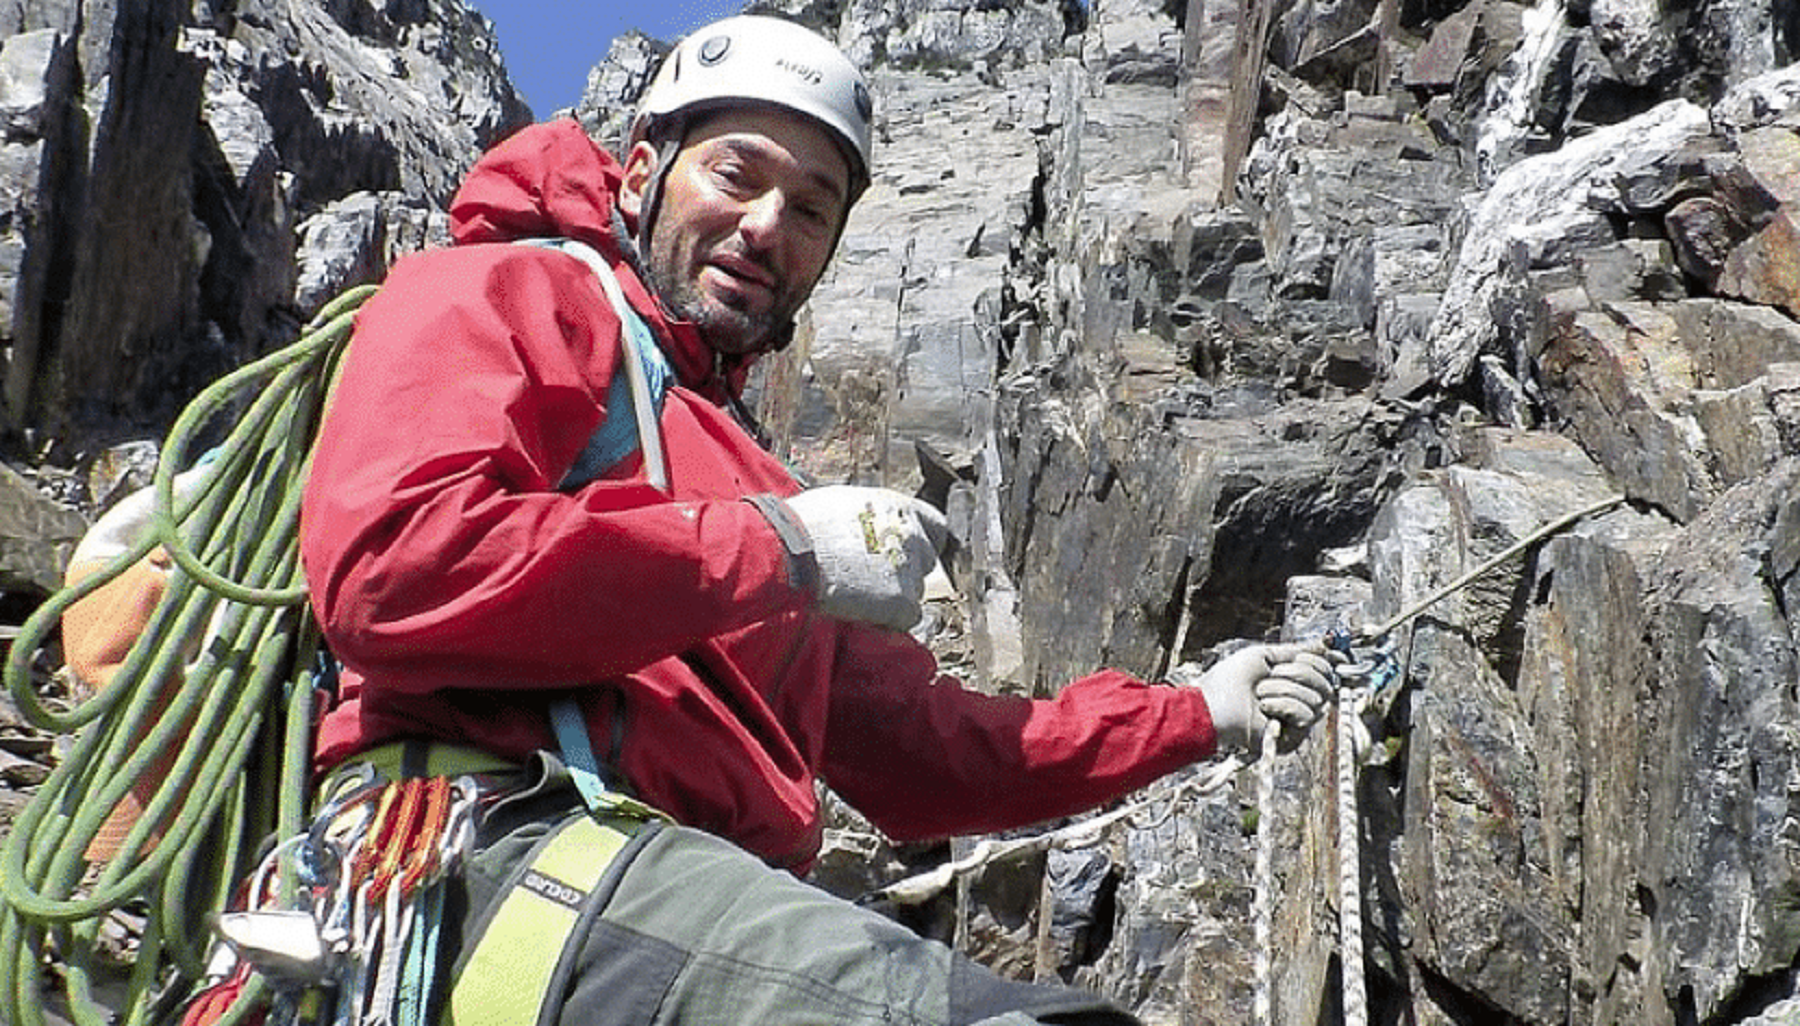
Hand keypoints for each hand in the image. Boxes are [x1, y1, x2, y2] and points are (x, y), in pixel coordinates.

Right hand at [783, 485, 948, 630]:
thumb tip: (867, 526)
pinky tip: (859, 612)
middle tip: (871, 579)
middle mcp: (913, 536)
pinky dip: (887, 621)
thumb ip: (869, 516)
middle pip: (925, 561)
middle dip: (904, 572)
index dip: (919, 543)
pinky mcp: (902, 603)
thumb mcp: (842, 504)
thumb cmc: (802, 526)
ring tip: (855, 595)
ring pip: (915, 592)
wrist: (790, 555)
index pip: (936, 527)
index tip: (902, 553)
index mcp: (900, 508)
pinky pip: (904, 619)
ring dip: (892, 597)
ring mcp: (911, 570)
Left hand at [1169, 642, 1338, 753]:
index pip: (1326, 670)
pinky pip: (1306, 715)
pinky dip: (1283, 706)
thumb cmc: (1229, 681)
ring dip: (1283, 689)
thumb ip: (1294, 651)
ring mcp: (1297, 720)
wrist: (1212, 706)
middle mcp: (1300, 700)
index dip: (1317, 661)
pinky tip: (1265, 708)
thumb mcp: (1263, 656)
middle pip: (1325, 683)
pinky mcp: (1292, 738)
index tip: (1301, 656)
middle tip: (1271, 674)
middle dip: (1297, 673)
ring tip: (1260, 694)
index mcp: (1293, 681)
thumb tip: (1324, 644)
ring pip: (1316, 699)